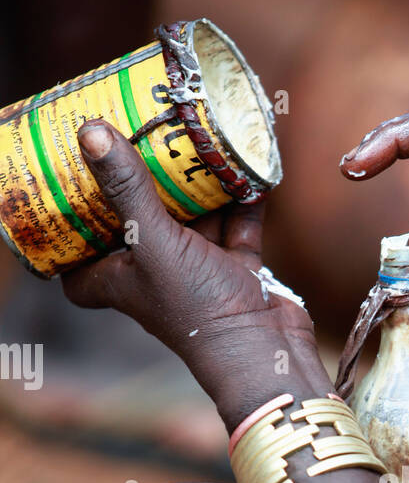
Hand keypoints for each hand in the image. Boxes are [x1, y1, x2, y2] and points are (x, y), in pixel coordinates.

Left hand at [62, 121, 315, 396]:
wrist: (263, 349)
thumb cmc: (197, 307)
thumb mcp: (154, 242)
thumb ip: (128, 188)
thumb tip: (91, 133)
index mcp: (119, 279)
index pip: (79, 261)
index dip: (71, 232)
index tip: (70, 191)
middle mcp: (154, 276)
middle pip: (138, 224)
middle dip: (142, 184)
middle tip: (139, 139)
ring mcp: (197, 273)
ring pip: (192, 219)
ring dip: (198, 185)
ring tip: (197, 138)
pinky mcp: (237, 271)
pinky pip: (236, 228)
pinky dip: (241, 202)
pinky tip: (245, 165)